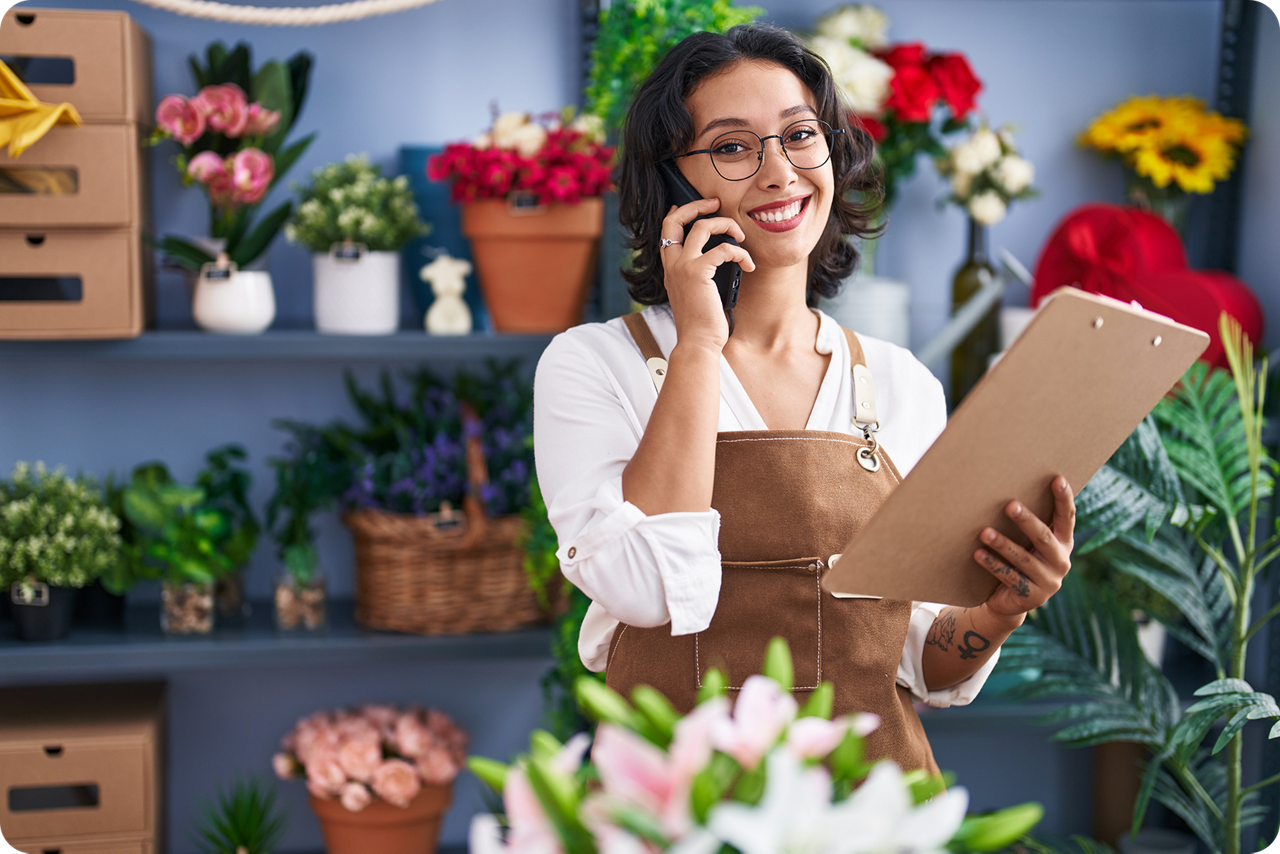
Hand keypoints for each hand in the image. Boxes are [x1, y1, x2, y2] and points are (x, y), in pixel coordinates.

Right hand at [660, 199, 754, 352]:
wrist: (697, 342)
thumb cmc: (701, 324)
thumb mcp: (695, 295)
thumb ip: (699, 275)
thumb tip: (719, 259)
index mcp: (670, 269)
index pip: (666, 231)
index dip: (678, 213)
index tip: (691, 205)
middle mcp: (672, 264)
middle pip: (675, 219)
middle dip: (697, 205)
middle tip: (715, 203)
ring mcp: (683, 267)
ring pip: (702, 226)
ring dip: (725, 225)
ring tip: (740, 236)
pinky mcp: (698, 272)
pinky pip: (724, 249)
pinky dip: (741, 253)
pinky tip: (748, 265)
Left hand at [975, 476, 1075, 623]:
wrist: (1009, 601)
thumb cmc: (1018, 560)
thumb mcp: (1028, 543)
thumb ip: (1029, 524)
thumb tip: (1004, 488)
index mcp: (1064, 543)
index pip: (1067, 518)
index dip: (1064, 499)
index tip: (1057, 479)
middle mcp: (1061, 562)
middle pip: (1044, 537)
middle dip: (1027, 521)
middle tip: (1009, 505)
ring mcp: (1049, 582)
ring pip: (1024, 559)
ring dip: (1003, 544)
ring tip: (984, 532)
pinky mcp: (1032, 597)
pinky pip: (1009, 577)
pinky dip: (993, 564)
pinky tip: (978, 553)